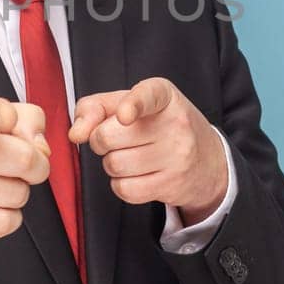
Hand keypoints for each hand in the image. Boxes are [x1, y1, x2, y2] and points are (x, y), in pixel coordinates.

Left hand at [68, 77, 227, 224]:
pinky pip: (125, 189)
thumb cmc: (158, 126)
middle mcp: (174, 123)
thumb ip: (95, 108)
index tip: (125, 116)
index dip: (132, 105)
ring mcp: (177, 156)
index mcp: (163, 95)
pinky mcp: (172, 184)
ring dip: (111, 163)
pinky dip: (121, 184)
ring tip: (129, 155)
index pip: (147, 96)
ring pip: (114, 165)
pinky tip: (136, 174)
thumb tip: (76, 134)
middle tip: (114, 140)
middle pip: (108, 136)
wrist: (207, 159)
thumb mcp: (131, 103)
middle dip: (100, 140)